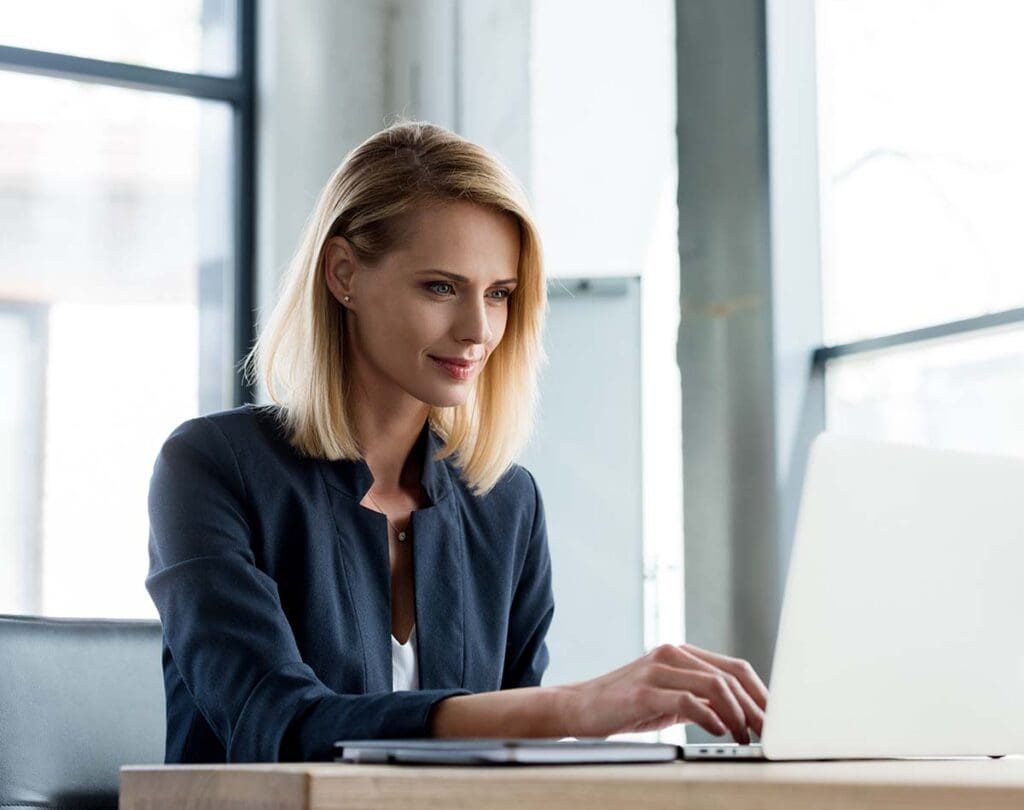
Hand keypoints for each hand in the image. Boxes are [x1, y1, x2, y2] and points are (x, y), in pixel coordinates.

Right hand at [560, 643, 768, 742]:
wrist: (580, 707)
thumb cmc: (626, 706)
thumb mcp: (669, 700)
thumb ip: (701, 700)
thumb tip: (742, 716)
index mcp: (681, 654)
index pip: (735, 668)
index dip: (760, 694)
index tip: (776, 720)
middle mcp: (671, 654)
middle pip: (731, 676)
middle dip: (756, 707)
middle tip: (768, 733)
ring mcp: (657, 669)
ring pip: (714, 684)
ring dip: (738, 714)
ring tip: (745, 737)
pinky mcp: (643, 690)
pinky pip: (687, 700)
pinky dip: (710, 716)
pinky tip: (720, 731)